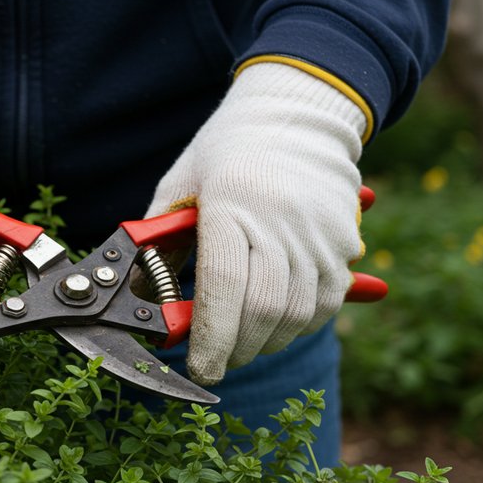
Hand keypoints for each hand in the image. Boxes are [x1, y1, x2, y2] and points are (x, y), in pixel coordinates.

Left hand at [145, 62, 367, 384]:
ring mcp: (318, 233)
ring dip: (267, 341)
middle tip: (217, 360)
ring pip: (297, 315)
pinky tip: (276, 320)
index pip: (223, 287)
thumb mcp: (181, 186)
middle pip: (263, 311)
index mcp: (230, 203)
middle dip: (237, 349)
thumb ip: (158, 244)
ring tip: (244, 340)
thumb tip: (139, 299)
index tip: (200, 369)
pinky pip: (325, 304)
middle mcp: (280, 220)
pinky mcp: (343, 243)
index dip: (211, 338)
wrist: (297, 113)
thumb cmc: (226, 152)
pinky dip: (298, 324)